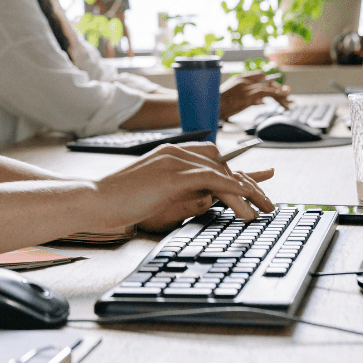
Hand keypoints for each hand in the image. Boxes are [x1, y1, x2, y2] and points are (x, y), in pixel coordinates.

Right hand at [95, 142, 274, 232]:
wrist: (95, 199)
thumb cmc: (118, 200)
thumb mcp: (152, 191)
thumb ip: (174, 189)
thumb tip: (197, 200)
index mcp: (170, 153)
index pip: (212, 157)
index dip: (236, 171)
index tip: (255, 187)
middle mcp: (175, 152)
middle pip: (223, 163)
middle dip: (249, 182)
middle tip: (267, 203)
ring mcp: (174, 161)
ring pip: (223, 172)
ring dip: (249, 191)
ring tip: (265, 210)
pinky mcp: (173, 176)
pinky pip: (213, 180)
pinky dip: (235, 192)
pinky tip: (247, 207)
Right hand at [219, 71, 290, 120]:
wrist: (209, 107)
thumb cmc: (217, 104)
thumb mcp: (233, 98)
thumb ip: (248, 98)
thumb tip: (262, 102)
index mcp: (239, 79)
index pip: (259, 75)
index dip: (270, 82)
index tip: (278, 88)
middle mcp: (245, 81)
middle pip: (267, 82)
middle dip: (279, 89)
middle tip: (288, 95)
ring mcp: (246, 88)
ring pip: (269, 88)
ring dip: (280, 95)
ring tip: (288, 102)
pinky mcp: (248, 96)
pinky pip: (267, 94)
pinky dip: (277, 97)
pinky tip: (283, 101)